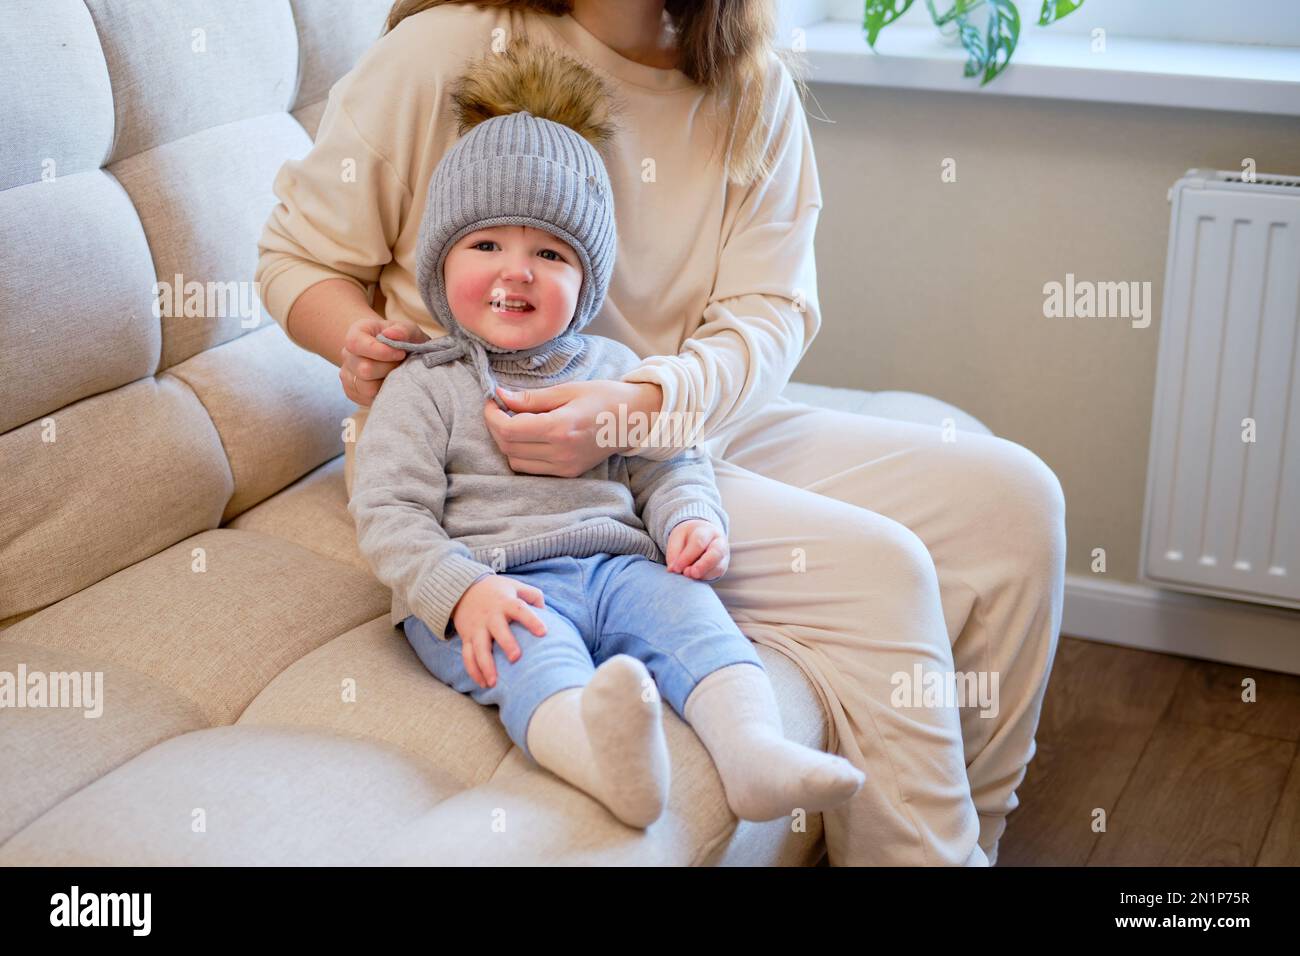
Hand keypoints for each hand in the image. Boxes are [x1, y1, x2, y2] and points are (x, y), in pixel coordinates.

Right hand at [340, 316, 429, 405]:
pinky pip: (367, 399)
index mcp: (356, 333)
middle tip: (401, 365)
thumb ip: (403, 330)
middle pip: (364, 369)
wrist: (398, 355)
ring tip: (396, 374)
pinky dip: (384, 393)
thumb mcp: (409, 331)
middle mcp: (347, 354)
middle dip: (389, 369)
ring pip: (366, 388)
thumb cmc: (402, 341)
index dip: (380, 351)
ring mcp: (347, 374)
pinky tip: (390, 382)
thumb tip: (391, 334)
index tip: (401, 354)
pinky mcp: (352, 392)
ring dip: (387, 383)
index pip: (356, 343)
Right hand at [449, 575, 547, 687]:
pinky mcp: (466, 637)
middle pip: (498, 630)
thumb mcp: (515, 586)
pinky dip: (473, 671)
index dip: (531, 620)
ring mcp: (476, 628)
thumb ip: (532, 596)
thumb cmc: (496, 591)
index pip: (520, 609)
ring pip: (479, 648)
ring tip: (493, 682)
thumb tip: (548, 613)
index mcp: (505, 602)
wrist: (462, 588)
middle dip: (506, 643)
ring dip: (485, 665)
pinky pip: (467, 656)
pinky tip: (483, 683)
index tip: (543, 632)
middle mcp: (490, 615)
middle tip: (516, 658)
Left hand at [484, 379, 663, 476]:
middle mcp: (561, 453)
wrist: (634, 419)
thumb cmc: (604, 397)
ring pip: (516, 462)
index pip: (509, 429)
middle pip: (508, 447)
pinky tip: (529, 437)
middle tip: (500, 409)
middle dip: (497, 428)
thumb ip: (532, 398)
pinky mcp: (568, 474)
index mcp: (560, 428)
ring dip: (508, 443)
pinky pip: (532, 469)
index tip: (492, 401)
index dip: (492, 415)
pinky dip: (522, 455)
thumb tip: (501, 396)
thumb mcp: (567, 390)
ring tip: (515, 423)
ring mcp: (565, 467)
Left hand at [665, 519, 728, 580]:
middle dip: (701, 566)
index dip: (687, 557)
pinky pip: (716, 574)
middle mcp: (719, 542)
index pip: (699, 542)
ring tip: (689, 576)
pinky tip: (695, 577)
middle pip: (715, 553)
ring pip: (718, 567)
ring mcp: (723, 555)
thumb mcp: (677, 539)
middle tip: (688, 574)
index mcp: (706, 530)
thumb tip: (673, 570)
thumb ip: (674, 553)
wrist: (702, 535)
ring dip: (702, 574)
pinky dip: (705, 577)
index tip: (676, 568)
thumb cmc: (687, 537)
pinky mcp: (722, 566)